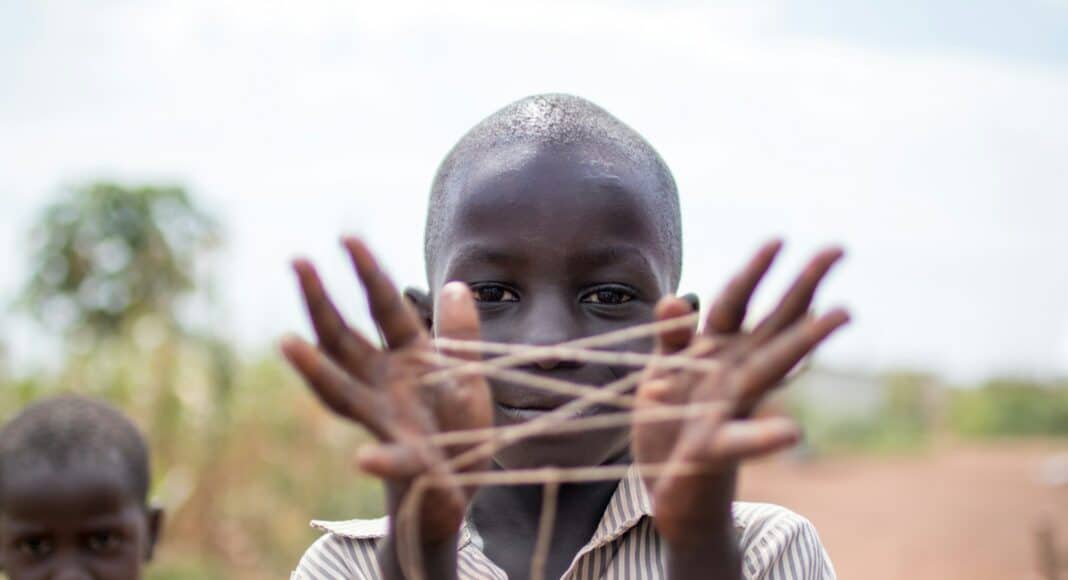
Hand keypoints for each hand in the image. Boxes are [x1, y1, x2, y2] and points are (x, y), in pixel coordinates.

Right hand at [280, 237, 491, 571]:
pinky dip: (379, 461)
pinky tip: (363, 460)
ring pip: (342, 393)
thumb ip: (460, 333)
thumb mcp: (467, 370)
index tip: (346, 236)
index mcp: (405, 354)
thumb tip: (456, 285)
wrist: (461, 478)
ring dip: (315, 370)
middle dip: (321, 302)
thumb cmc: (458, 419)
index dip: (368, 272)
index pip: (383, 307)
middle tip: (298, 262)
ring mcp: (386, 420)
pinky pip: (390, 460)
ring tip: (287, 343)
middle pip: (344, 339)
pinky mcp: (406, 461)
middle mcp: (383, 382)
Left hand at [632, 241, 848, 575]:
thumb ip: (671, 339)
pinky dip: (763, 436)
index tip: (780, 240)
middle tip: (838, 249)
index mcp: (715, 352)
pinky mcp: (713, 449)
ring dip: (805, 340)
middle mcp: (732, 375)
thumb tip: (676, 297)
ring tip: (841, 314)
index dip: (754, 272)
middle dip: (802, 285)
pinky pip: (740, 440)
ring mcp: (728, 409)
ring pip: (770, 368)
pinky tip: (793, 431)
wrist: (671, 494)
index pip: (737, 302)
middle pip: (771, 322)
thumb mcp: (660, 374)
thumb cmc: (669, 427)